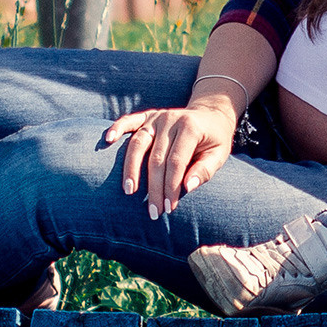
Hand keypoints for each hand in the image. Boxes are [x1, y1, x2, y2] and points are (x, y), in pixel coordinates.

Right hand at [102, 96, 239, 217]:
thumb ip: (205, 170)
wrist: (211, 114)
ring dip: (131, 168)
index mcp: (190, 128)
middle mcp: (171, 120)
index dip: (171, 186)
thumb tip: (188, 187)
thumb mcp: (219, 154)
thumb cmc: (214, 139)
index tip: (169, 207)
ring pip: (138, 143)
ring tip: (129, 190)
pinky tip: (108, 140)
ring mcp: (157, 117)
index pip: (176, 162)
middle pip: (156, 158)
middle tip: (153, 211)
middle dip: (154, 187)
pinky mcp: (147, 116)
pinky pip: (129, 121)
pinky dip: (117, 128)